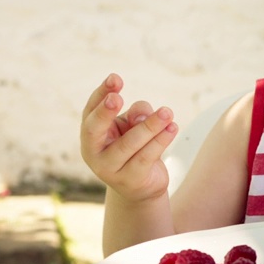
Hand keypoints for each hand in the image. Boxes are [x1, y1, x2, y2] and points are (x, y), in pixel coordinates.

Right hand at [79, 73, 178, 202]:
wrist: (141, 185)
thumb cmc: (134, 146)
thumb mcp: (132, 126)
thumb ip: (136, 115)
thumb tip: (143, 116)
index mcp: (90, 135)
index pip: (90, 111)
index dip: (100, 94)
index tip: (115, 78)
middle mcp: (93, 153)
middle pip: (94, 129)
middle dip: (105, 112)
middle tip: (118, 97)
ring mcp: (110, 169)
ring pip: (129, 143)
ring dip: (150, 125)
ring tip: (167, 112)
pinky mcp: (131, 179)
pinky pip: (147, 156)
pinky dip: (161, 140)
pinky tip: (173, 127)